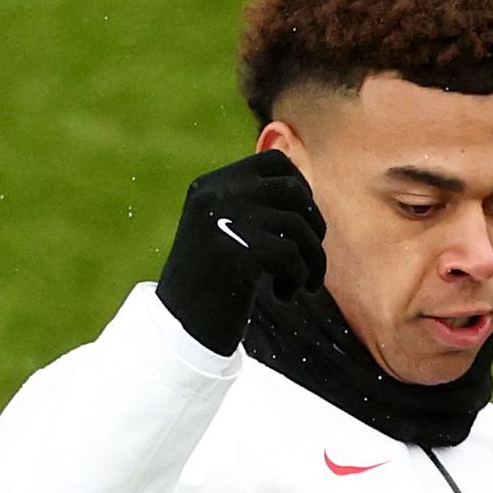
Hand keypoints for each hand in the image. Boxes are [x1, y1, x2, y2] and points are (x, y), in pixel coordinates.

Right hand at [155, 151, 324, 358]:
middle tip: (309, 259)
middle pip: (293, 191)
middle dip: (314, 226)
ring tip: (303, 284)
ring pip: (297, 225)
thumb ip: (252, 206)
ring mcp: (224, 222)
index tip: (303, 222)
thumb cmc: (209, 286)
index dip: (302, 188)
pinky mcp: (236, 254)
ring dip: (313, 258)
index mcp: (210, 187)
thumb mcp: (224, 234)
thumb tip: (303, 188)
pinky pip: (292, 255)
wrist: (178, 330)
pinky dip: (298, 278)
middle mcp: (215, 196)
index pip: (274, 163)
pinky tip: (285, 295)